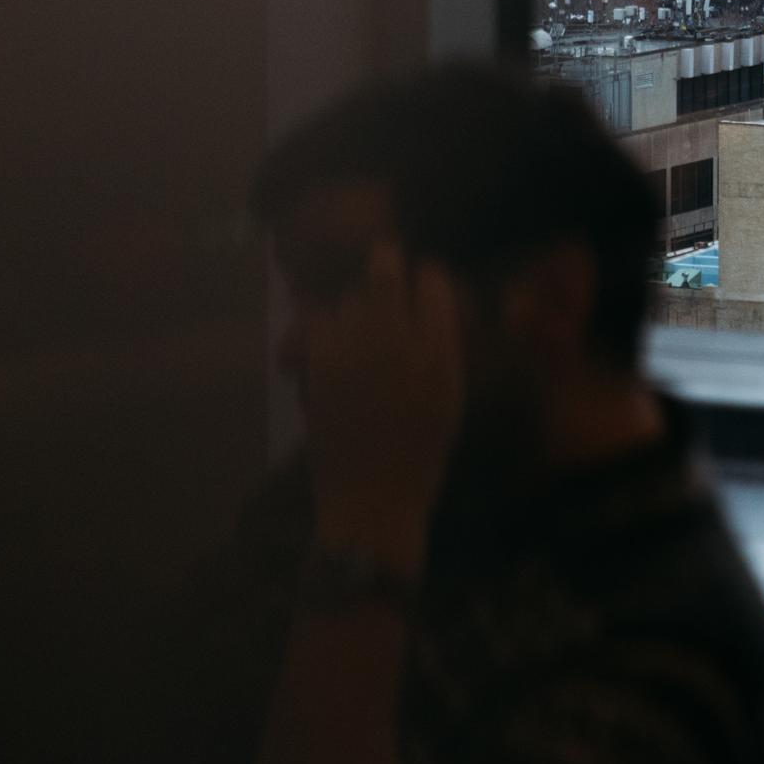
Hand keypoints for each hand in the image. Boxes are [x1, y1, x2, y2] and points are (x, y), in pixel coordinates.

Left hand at [300, 242, 463, 577]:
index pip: (432, 279)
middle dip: (383, 266)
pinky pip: (314, 322)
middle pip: (383, 273)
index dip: (425, 277)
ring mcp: (352, 349)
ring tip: (356, 321)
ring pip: (344, 296)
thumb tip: (429, 299)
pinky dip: (319, 325)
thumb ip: (441, 342)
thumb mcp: (450, 394)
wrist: (373, 497)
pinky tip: (327, 341)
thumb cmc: (420, 451)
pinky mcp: (317, 365)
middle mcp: (396, 339)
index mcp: (439, 348)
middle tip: (383, 268)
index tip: (421, 283)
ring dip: (351, 301)